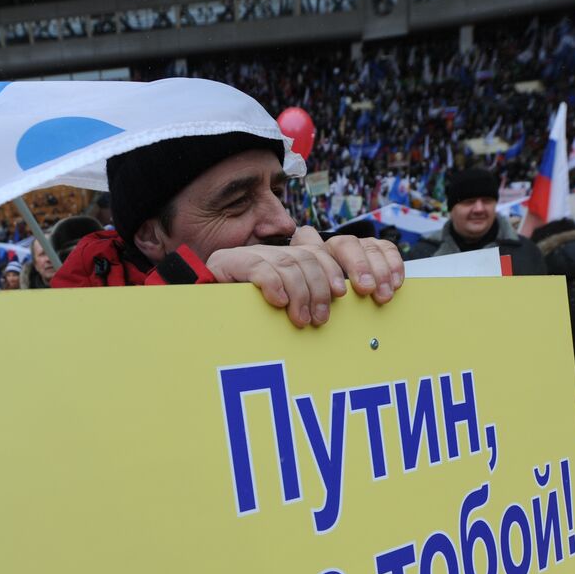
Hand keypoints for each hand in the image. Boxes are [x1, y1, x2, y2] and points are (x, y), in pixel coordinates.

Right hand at [204, 226, 404, 327]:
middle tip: (326, 317)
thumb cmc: (256, 326)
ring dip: (301, 292)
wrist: (201, 322)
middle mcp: (279, 251)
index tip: (373, 290)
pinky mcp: (230, 263)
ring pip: (290, 261)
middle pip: (315, 253)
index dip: (361, 264)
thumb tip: (365, 304)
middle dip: (326, 283)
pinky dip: (273, 284)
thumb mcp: (299, 316)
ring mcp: (255, 254)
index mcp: (301, 258)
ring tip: (303, 320)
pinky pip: (259, 266)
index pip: (339, 247)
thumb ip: (323, 304)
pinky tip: (278, 303)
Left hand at [317, 227, 403, 304]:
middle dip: (359, 267)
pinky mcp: (377, 248)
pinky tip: (396, 283)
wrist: (339, 286)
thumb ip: (314, 297)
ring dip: (380, 271)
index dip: (328, 269)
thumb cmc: (324, 293)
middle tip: (366, 290)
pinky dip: (394, 266)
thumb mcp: (314, 295)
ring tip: (384, 294)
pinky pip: (388, 250)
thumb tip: (315, 312)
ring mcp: (358, 245)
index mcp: (315, 253)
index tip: (339, 291)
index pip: (320, 248)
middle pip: (347, 245)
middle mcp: (337, 245)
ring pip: (370, 247)